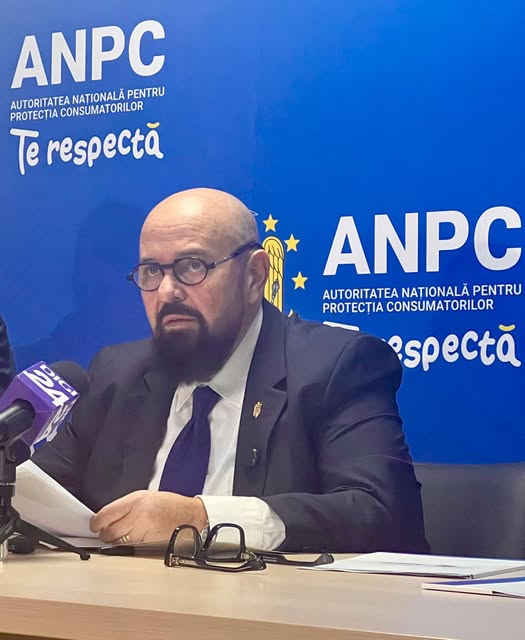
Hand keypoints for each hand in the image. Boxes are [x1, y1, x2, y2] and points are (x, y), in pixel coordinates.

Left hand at [90, 490, 207, 543]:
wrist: (188, 516)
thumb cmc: (169, 504)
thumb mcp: (144, 496)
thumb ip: (125, 505)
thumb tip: (107, 515)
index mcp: (135, 501)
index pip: (105, 515)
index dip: (96, 522)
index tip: (95, 524)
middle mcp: (137, 516)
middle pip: (108, 531)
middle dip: (104, 532)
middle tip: (106, 530)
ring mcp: (141, 531)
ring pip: (116, 542)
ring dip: (114, 539)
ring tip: (121, 532)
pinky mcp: (145, 544)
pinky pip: (126, 547)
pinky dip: (124, 544)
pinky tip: (131, 537)